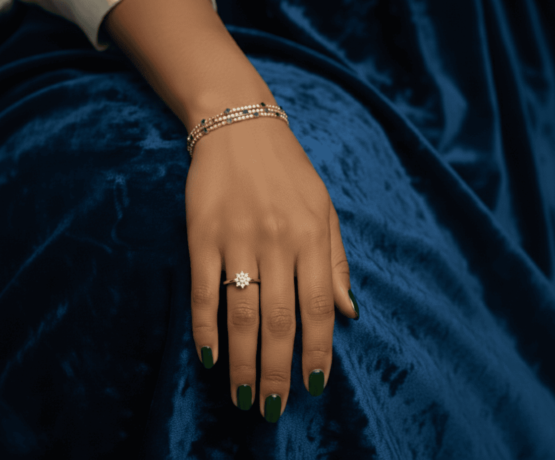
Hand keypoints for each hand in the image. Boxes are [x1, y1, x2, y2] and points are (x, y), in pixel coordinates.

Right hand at [185, 116, 357, 421]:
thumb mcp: (325, 209)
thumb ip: (337, 262)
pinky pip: (203, 290)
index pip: (317, 308)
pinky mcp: (201, 235)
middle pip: (277, 320)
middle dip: (276, 371)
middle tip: (273, 409)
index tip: (315, 386)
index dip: (317, 352)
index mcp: (312, 236)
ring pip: (240, 313)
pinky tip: (209, 357)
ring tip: (242, 396)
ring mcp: (236, 238)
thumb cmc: (289, 172)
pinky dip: (204, 327)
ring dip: (241, 361)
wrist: (240, 127)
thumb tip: (349, 314)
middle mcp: (276, 241)